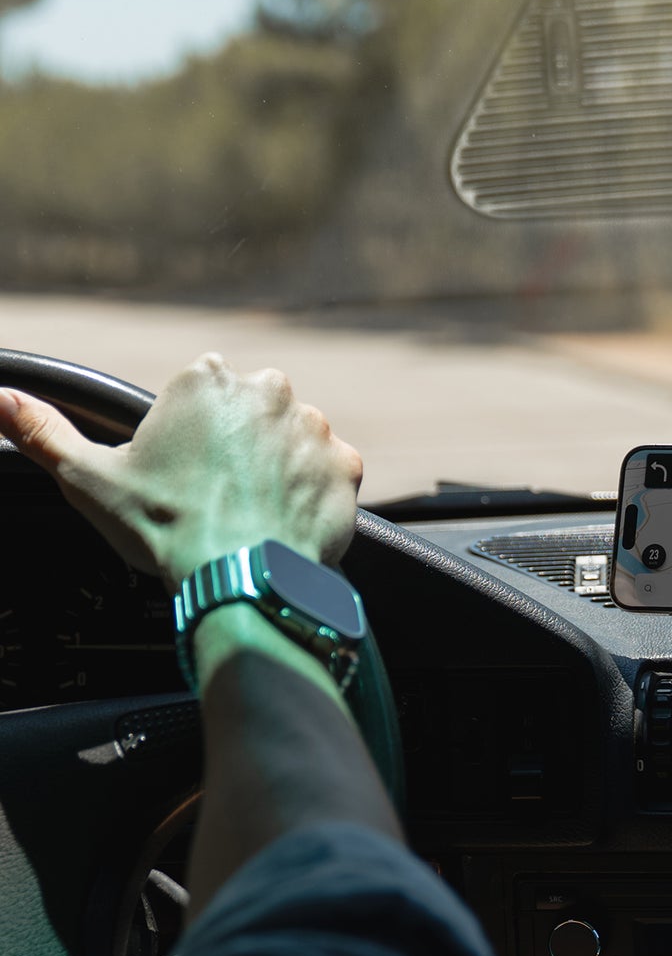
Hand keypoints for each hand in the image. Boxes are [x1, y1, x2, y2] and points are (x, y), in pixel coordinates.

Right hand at [0, 354, 362, 585]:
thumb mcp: (89, 479)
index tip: (183, 473)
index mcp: (206, 379)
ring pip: (292, 442)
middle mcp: (268, 389)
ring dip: (277, 469)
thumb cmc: (165, 526)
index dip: (189, 437)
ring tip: (249, 513)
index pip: (201, 394)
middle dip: (237, 448)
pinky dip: (312, 495)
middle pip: (250, 414)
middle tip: (214, 496)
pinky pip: (330, 474)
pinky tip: (283, 522)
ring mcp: (315, 425)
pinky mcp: (347, 463)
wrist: (239, 576)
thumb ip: (41, 432)